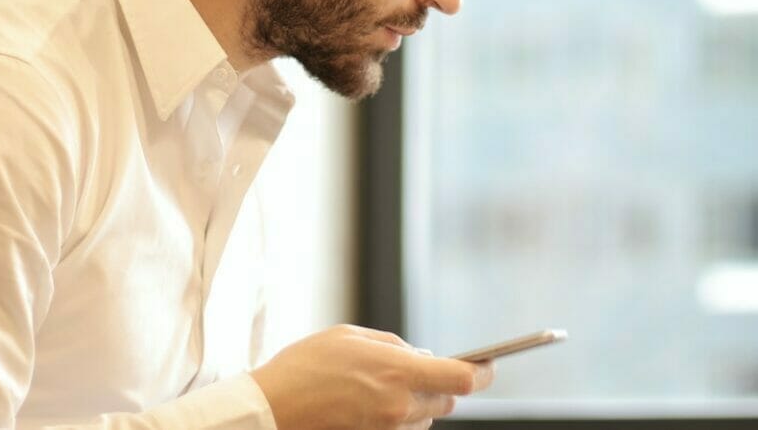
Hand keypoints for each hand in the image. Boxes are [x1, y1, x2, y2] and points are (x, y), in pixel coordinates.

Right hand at [249, 324, 494, 429]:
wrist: (270, 411)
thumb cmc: (304, 367)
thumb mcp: (350, 337)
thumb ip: (393, 346)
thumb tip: (420, 357)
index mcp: (398, 373)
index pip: (462, 379)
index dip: (482, 373)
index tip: (488, 366)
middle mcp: (400, 407)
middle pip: (447, 401)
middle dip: (440, 385)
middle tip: (417, 370)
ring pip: (424, 418)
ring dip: (416, 402)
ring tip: (378, 386)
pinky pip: (400, 429)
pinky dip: (395, 416)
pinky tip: (366, 402)